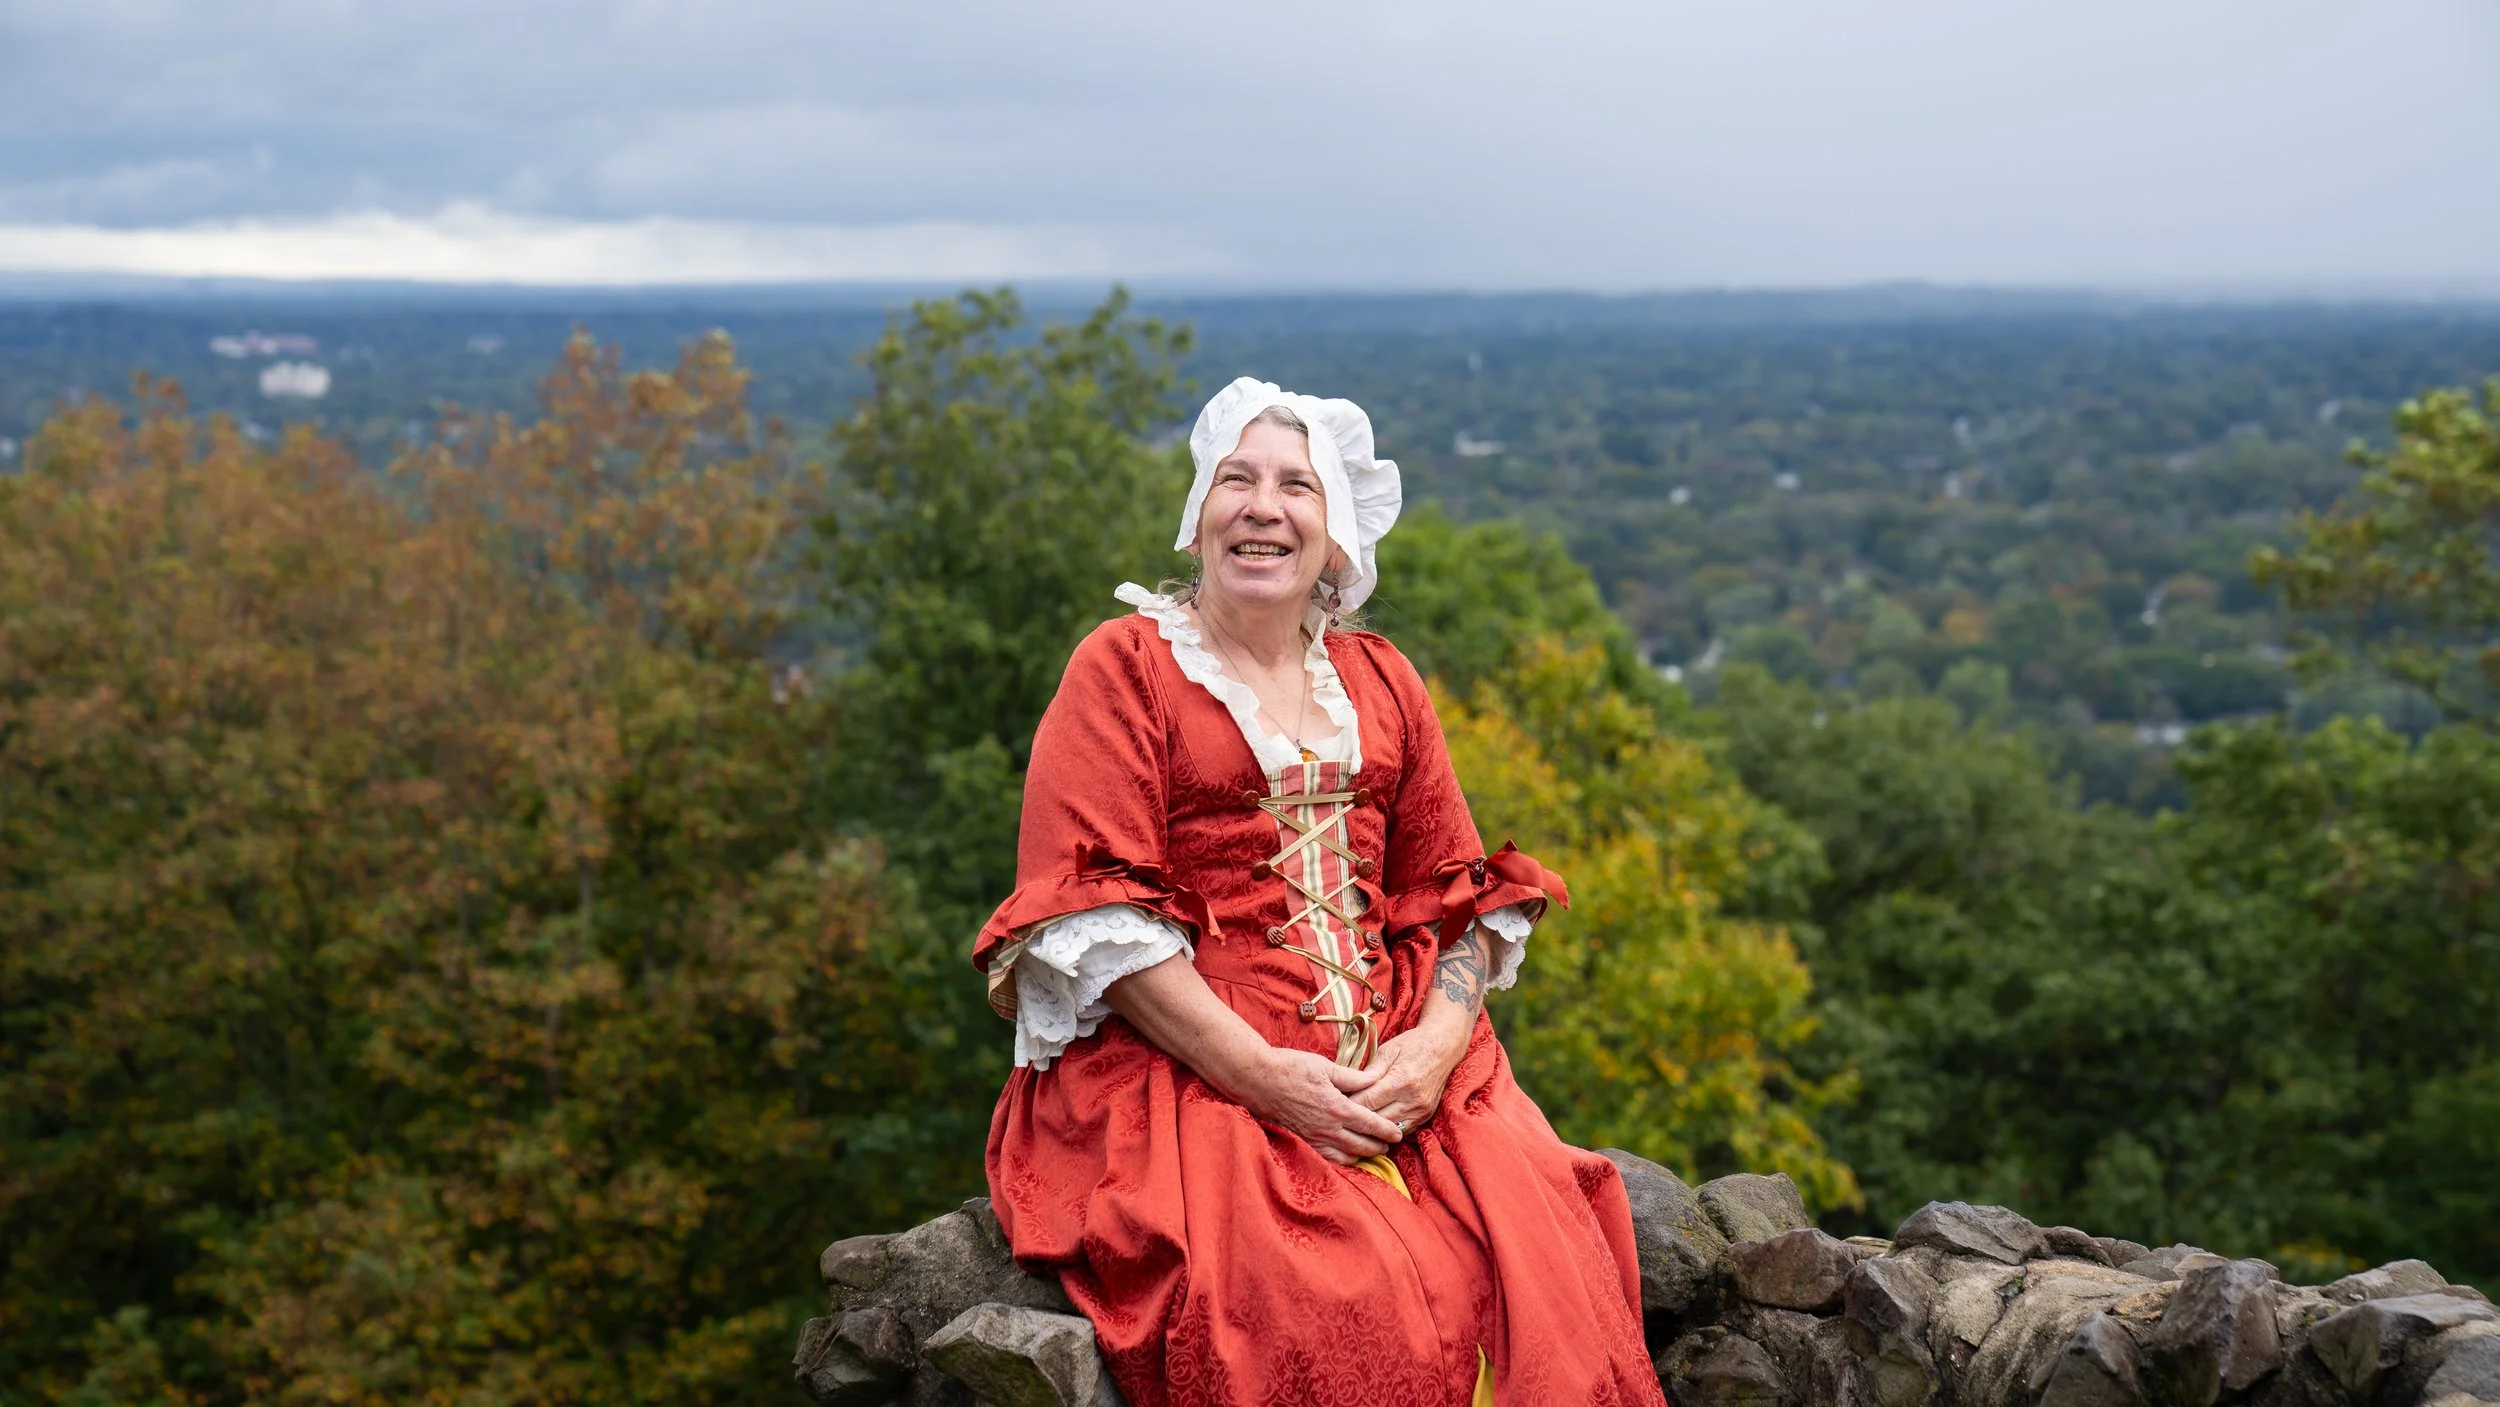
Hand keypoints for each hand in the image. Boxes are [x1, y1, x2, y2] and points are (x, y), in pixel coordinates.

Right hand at [1239, 1047, 1403, 1165]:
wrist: (1258, 1079)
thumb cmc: (1291, 1068)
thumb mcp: (1326, 1067)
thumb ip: (1353, 1077)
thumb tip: (1376, 1079)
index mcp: (1338, 1108)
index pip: (1371, 1124)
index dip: (1387, 1130)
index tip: (1399, 1133)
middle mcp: (1328, 1128)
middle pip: (1362, 1144)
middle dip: (1379, 1145)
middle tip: (1391, 1144)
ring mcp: (1314, 1137)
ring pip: (1346, 1155)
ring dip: (1363, 1155)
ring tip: (1373, 1151)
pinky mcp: (1303, 1140)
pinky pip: (1328, 1156)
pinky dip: (1342, 1159)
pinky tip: (1346, 1155)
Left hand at [1352, 1025, 1467, 1135]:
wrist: (1443, 1048)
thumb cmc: (1413, 1044)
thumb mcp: (1388, 1050)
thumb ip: (1369, 1072)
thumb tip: (1350, 1087)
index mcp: (1400, 1080)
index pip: (1367, 1102)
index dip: (1349, 1105)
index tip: (1336, 1104)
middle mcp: (1412, 1099)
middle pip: (1377, 1119)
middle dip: (1358, 1118)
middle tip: (1342, 1115)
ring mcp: (1421, 1110)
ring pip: (1389, 1129)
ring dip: (1373, 1128)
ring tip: (1357, 1123)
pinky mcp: (1425, 1116)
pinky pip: (1402, 1130)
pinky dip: (1388, 1128)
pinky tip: (1376, 1124)